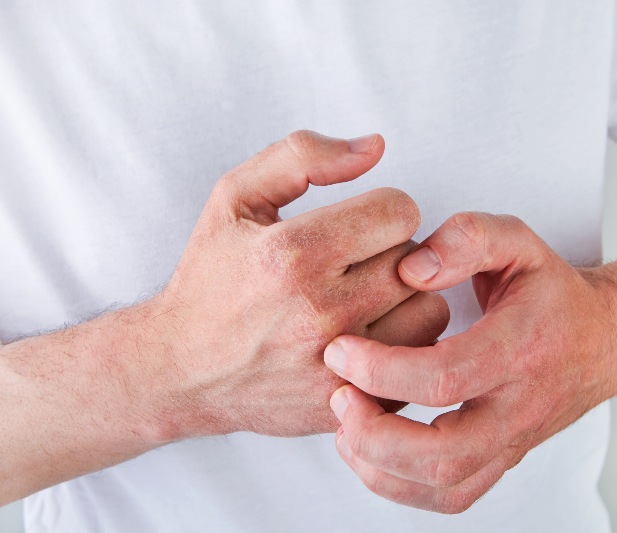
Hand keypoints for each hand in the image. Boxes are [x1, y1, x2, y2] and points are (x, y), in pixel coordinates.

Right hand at [147, 130, 448, 440]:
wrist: (181, 370)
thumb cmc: (212, 279)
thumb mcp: (236, 197)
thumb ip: (303, 157)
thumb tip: (376, 146)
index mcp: (293, 252)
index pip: (400, 211)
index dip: (385, 210)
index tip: (362, 225)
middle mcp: (318, 310)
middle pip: (418, 261)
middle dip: (394, 253)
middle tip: (358, 264)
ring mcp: (336, 363)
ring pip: (431, 312)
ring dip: (408, 301)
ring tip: (367, 301)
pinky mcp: (348, 402)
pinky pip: (419, 363)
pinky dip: (403, 347)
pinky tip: (369, 338)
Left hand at [324, 212, 616, 512]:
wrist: (603, 339)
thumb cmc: (550, 290)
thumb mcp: (518, 242)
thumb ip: (468, 238)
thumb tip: (411, 271)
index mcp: (522, 348)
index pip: (445, 378)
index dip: (381, 369)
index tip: (340, 350)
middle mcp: (521, 406)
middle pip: (444, 454)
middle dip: (375, 434)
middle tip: (338, 395)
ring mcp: (513, 440)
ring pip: (446, 486)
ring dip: (381, 467)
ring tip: (346, 425)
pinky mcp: (503, 458)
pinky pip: (452, 497)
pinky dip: (401, 487)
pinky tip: (370, 451)